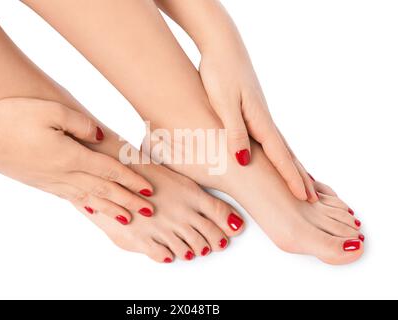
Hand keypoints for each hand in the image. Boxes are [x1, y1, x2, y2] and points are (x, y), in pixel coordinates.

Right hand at [0, 98, 153, 222]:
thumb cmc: (13, 118)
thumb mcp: (51, 110)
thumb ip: (80, 124)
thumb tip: (100, 135)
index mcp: (70, 156)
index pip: (109, 171)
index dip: (131, 180)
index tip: (148, 189)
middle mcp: (63, 173)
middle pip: (104, 189)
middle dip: (128, 200)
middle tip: (148, 210)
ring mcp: (52, 181)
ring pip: (90, 197)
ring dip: (111, 207)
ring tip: (127, 217)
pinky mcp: (41, 183)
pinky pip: (71, 197)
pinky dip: (89, 204)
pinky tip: (95, 207)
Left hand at [199, 48, 316, 201]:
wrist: (222, 47)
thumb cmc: (220, 73)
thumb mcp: (224, 103)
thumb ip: (234, 131)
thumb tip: (244, 160)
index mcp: (259, 121)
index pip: (279, 156)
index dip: (291, 178)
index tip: (305, 198)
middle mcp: (264, 120)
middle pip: (286, 154)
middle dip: (298, 176)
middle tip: (313, 197)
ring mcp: (260, 115)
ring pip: (280, 146)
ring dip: (291, 165)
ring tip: (301, 181)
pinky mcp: (253, 110)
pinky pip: (269, 138)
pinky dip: (279, 152)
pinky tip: (277, 154)